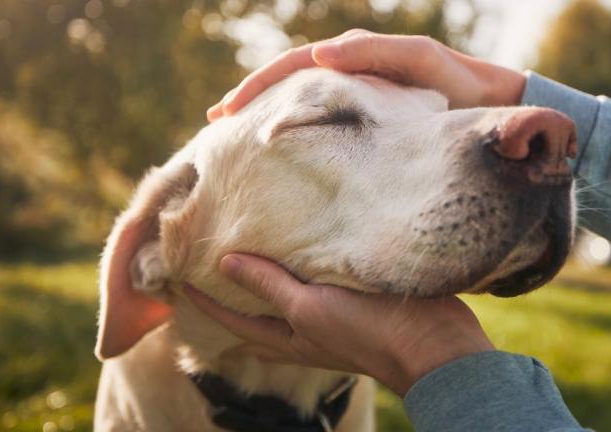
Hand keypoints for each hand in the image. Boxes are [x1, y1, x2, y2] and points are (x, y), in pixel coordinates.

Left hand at [184, 254, 493, 395]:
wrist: (432, 343)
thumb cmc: (367, 331)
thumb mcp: (310, 308)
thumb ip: (269, 286)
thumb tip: (224, 262)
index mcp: (288, 337)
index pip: (232, 318)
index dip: (203, 300)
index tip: (177, 275)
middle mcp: (304, 329)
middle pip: (256, 311)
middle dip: (231, 292)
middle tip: (208, 262)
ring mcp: (330, 315)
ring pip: (286, 294)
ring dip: (266, 276)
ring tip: (249, 247)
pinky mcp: (354, 298)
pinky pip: (317, 281)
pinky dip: (301, 265)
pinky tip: (303, 243)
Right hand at [207, 29, 526, 120]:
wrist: (490, 106)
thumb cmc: (457, 83)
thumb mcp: (419, 61)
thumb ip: (375, 54)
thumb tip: (321, 57)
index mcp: (354, 56)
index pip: (293, 67)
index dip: (257, 87)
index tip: (227, 112)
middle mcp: (348, 73)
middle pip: (287, 83)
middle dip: (250, 100)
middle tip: (216, 124)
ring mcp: (356, 97)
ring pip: (300, 103)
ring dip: (267, 116)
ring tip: (236, 137)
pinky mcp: (367, 121)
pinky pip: (322, 122)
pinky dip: (296, 130)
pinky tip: (280, 150)